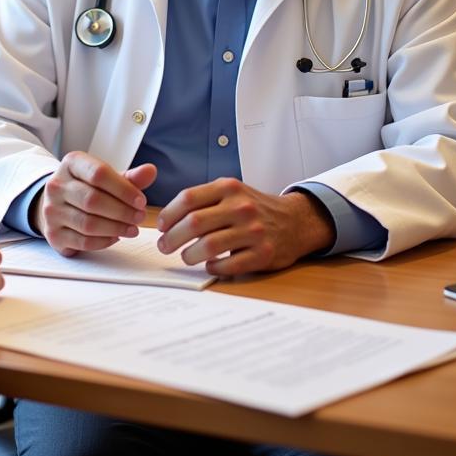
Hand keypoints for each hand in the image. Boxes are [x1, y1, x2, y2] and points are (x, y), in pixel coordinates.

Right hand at [31, 151, 156, 255]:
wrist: (56, 204)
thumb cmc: (87, 188)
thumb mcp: (107, 178)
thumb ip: (130, 177)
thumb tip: (151, 171)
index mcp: (71, 164)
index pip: (98, 174)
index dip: (123, 189)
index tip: (141, 201)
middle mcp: (57, 185)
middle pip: (92, 200)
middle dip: (122, 211)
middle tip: (140, 217)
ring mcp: (51, 211)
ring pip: (88, 223)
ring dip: (116, 228)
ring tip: (132, 229)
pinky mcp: (53, 234)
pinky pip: (83, 241)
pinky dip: (104, 241)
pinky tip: (116, 237)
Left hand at [156, 181, 334, 276]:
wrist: (294, 221)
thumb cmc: (254, 208)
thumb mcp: (231, 192)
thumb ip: (204, 200)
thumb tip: (167, 220)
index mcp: (229, 188)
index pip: (188, 198)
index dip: (168, 214)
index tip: (161, 226)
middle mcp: (241, 207)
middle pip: (194, 223)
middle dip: (172, 238)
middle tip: (165, 246)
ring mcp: (253, 230)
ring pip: (208, 246)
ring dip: (189, 255)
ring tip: (186, 256)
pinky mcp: (263, 254)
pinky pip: (228, 265)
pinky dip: (213, 267)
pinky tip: (210, 265)